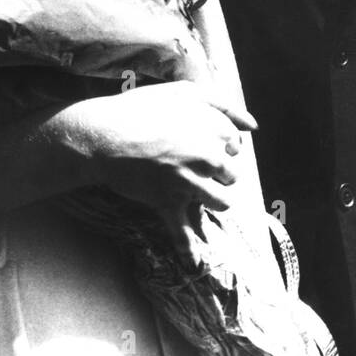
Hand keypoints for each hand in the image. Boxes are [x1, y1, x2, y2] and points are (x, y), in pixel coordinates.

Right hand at [62, 80, 252, 259]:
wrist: (102, 135)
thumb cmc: (141, 109)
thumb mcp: (184, 92)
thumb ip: (222, 104)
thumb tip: (254, 126)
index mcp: (214, 129)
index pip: (235, 146)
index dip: (217, 145)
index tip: (196, 142)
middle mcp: (207, 157)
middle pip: (230, 175)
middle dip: (215, 173)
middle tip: (187, 164)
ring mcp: (189, 183)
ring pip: (220, 202)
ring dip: (211, 201)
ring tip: (192, 192)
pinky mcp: (168, 202)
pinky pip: (182, 232)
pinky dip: (187, 250)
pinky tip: (193, 264)